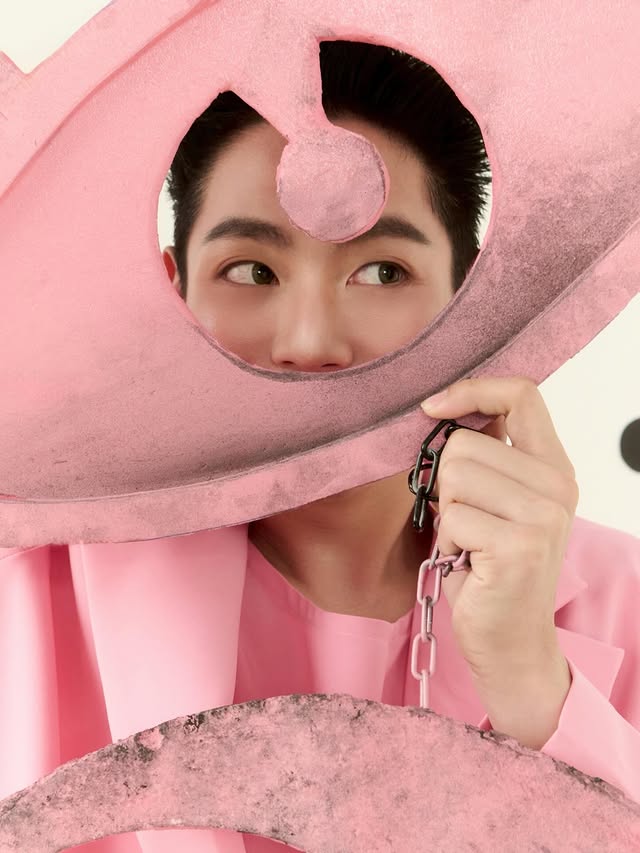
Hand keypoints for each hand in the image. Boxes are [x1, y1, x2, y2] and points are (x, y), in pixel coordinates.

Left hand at [420, 376, 578, 748]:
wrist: (510, 641)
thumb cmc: (490, 568)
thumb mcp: (496, 503)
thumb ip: (486, 458)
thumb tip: (442, 413)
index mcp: (554, 467)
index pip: (522, 394)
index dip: (472, 390)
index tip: (434, 408)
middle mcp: (558, 486)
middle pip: (465, 442)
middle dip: (447, 484)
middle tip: (467, 522)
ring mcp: (544, 516)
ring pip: (454, 476)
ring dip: (447, 513)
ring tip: (470, 542)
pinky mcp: (520, 545)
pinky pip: (452, 517)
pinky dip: (447, 542)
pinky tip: (468, 562)